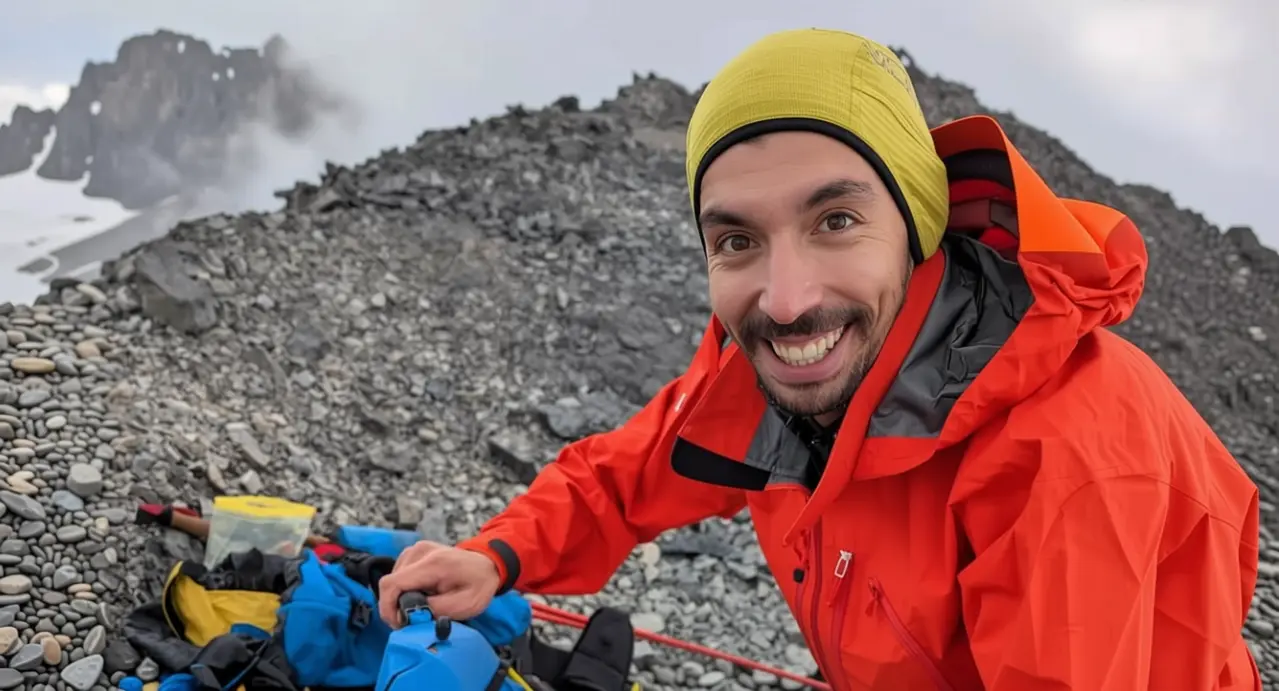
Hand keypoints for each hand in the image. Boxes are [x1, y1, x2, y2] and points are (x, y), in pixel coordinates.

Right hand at [376, 541, 502, 627]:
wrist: (488, 565)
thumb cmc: (478, 586)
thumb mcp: (464, 605)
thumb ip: (435, 610)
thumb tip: (409, 615)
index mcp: (432, 564)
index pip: (392, 583)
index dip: (387, 607)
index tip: (398, 623)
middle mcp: (420, 552)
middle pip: (390, 584)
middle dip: (396, 606)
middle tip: (413, 620)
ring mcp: (416, 549)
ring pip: (393, 580)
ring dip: (401, 598)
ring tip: (422, 606)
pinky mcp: (414, 552)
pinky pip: (399, 575)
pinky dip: (405, 589)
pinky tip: (422, 594)